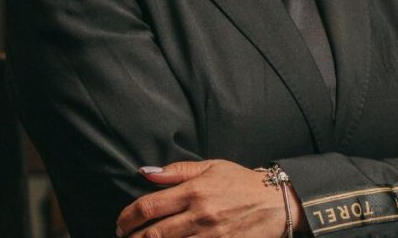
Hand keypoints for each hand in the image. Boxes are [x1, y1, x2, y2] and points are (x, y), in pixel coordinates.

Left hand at [116, 159, 295, 237]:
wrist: (275, 203)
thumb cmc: (240, 182)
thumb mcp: (211, 167)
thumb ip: (177, 171)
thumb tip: (146, 173)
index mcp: (195, 190)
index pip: (150, 206)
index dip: (129, 217)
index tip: (122, 223)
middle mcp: (200, 215)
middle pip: (155, 234)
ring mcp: (211, 237)